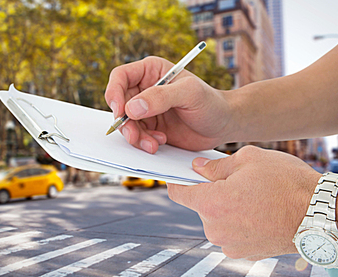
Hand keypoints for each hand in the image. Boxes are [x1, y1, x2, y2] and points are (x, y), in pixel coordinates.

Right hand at [105, 56, 233, 153]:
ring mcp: (147, 110)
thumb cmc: (211, 102)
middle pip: (119, 104)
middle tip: (135, 136)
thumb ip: (161, 97)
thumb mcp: (189, 94)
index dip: (114, 93)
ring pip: (126, 123)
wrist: (223, 124)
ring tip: (154, 144)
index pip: (120, 77)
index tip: (120, 112)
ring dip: (135, 136)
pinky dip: (144, 143)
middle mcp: (145, 89)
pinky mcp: (151, 128)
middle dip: (124, 123)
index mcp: (151, 71)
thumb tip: (132, 108)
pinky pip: (136, 136)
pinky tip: (160, 142)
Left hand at [167, 146, 319, 259]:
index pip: (178, 192)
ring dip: (228, 208)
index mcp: (212, 204)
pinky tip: (262, 213)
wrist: (322, 216)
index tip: (184, 174)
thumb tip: (198, 169)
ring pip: (218, 220)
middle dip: (213, 192)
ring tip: (256, 197)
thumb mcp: (250, 159)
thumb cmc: (288, 183)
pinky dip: (241, 223)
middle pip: (201, 206)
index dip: (178, 180)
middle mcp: (215, 230)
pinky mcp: (245, 254)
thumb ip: (216, 166)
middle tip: (238, 181)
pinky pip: (233, 233)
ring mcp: (230, 245)